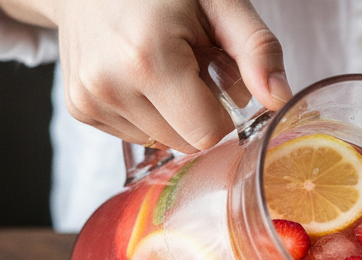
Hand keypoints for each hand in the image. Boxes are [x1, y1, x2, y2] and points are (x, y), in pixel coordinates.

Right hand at [0, 0, 291, 152]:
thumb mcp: (220, 3)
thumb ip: (256, 50)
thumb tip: (281, 100)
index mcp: (148, 59)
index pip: (208, 133)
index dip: (223, 110)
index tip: (214, 73)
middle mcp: (111, 84)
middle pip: (186, 143)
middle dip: (199, 111)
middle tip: (189, 63)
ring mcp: (90, 99)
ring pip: (162, 142)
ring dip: (173, 113)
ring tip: (163, 65)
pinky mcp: (80, 108)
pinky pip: (136, 134)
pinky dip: (148, 112)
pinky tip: (140, 75)